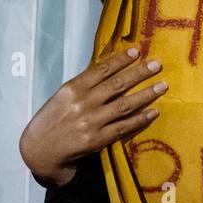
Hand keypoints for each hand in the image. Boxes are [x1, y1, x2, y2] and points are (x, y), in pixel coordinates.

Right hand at [18, 49, 168, 186]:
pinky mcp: (97, 140)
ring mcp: (91, 122)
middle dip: (140, 73)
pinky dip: (141, 118)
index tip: (136, 52)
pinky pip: (124, 127)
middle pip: (117, 84)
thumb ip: (84, 85)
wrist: (40, 150)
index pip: (101, 70)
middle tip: (157, 64)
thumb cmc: (52, 119)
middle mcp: (82, 103)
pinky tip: (154, 111)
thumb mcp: (62, 96)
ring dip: (146, 94)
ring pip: (125, 104)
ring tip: (162, 85)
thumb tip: (110, 69)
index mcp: (72, 89)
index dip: (120, 60)